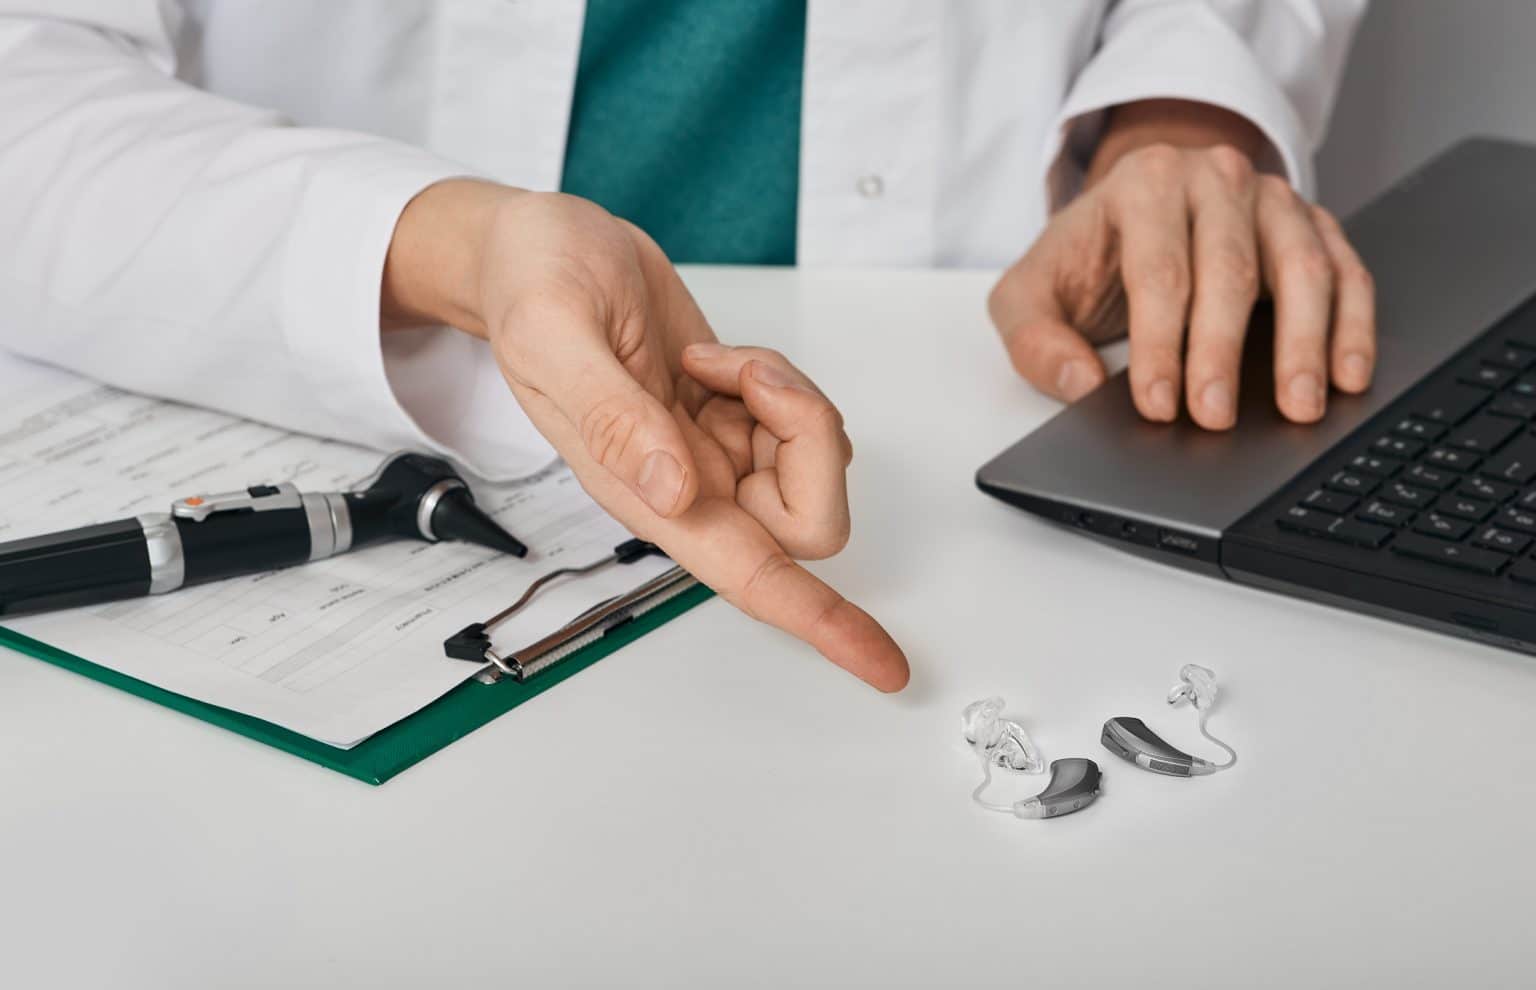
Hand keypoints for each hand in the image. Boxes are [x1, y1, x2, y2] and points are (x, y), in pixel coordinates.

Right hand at [383, 180, 908, 691]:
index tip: (883, 666)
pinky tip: (717, 359)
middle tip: (752, 378)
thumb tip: (673, 493)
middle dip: (809, 440)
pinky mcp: (730, 413)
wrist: (536, 244)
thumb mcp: (554, 333)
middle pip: (809, 520)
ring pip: (811, 463)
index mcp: (643, 494)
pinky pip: (798, 421)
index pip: (751, 577)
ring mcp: (713, 451)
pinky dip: (779, 381)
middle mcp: (686, 487)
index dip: (822, 622)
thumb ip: (612, 418)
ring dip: (789, 400)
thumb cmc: (529, 285)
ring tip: (718, 360)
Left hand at [988, 99, 1375, 429]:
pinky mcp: (1313, 224)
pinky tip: (1347, 375)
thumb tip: (1078, 384)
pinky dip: (1352, 324)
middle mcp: (1215, 178)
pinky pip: (1345, 271)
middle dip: (1222, 352)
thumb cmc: (1086, 259)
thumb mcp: (1031, 293)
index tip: (1158, 404)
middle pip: (1230, 270)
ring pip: (1302, 267)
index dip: (1159, 344)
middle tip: (1215, 418)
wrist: (1133, 210)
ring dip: (1304, 343)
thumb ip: (1035, 339)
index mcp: (1145, 185)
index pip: (1159, 272)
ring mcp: (1272, 198)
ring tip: (1299, 407)